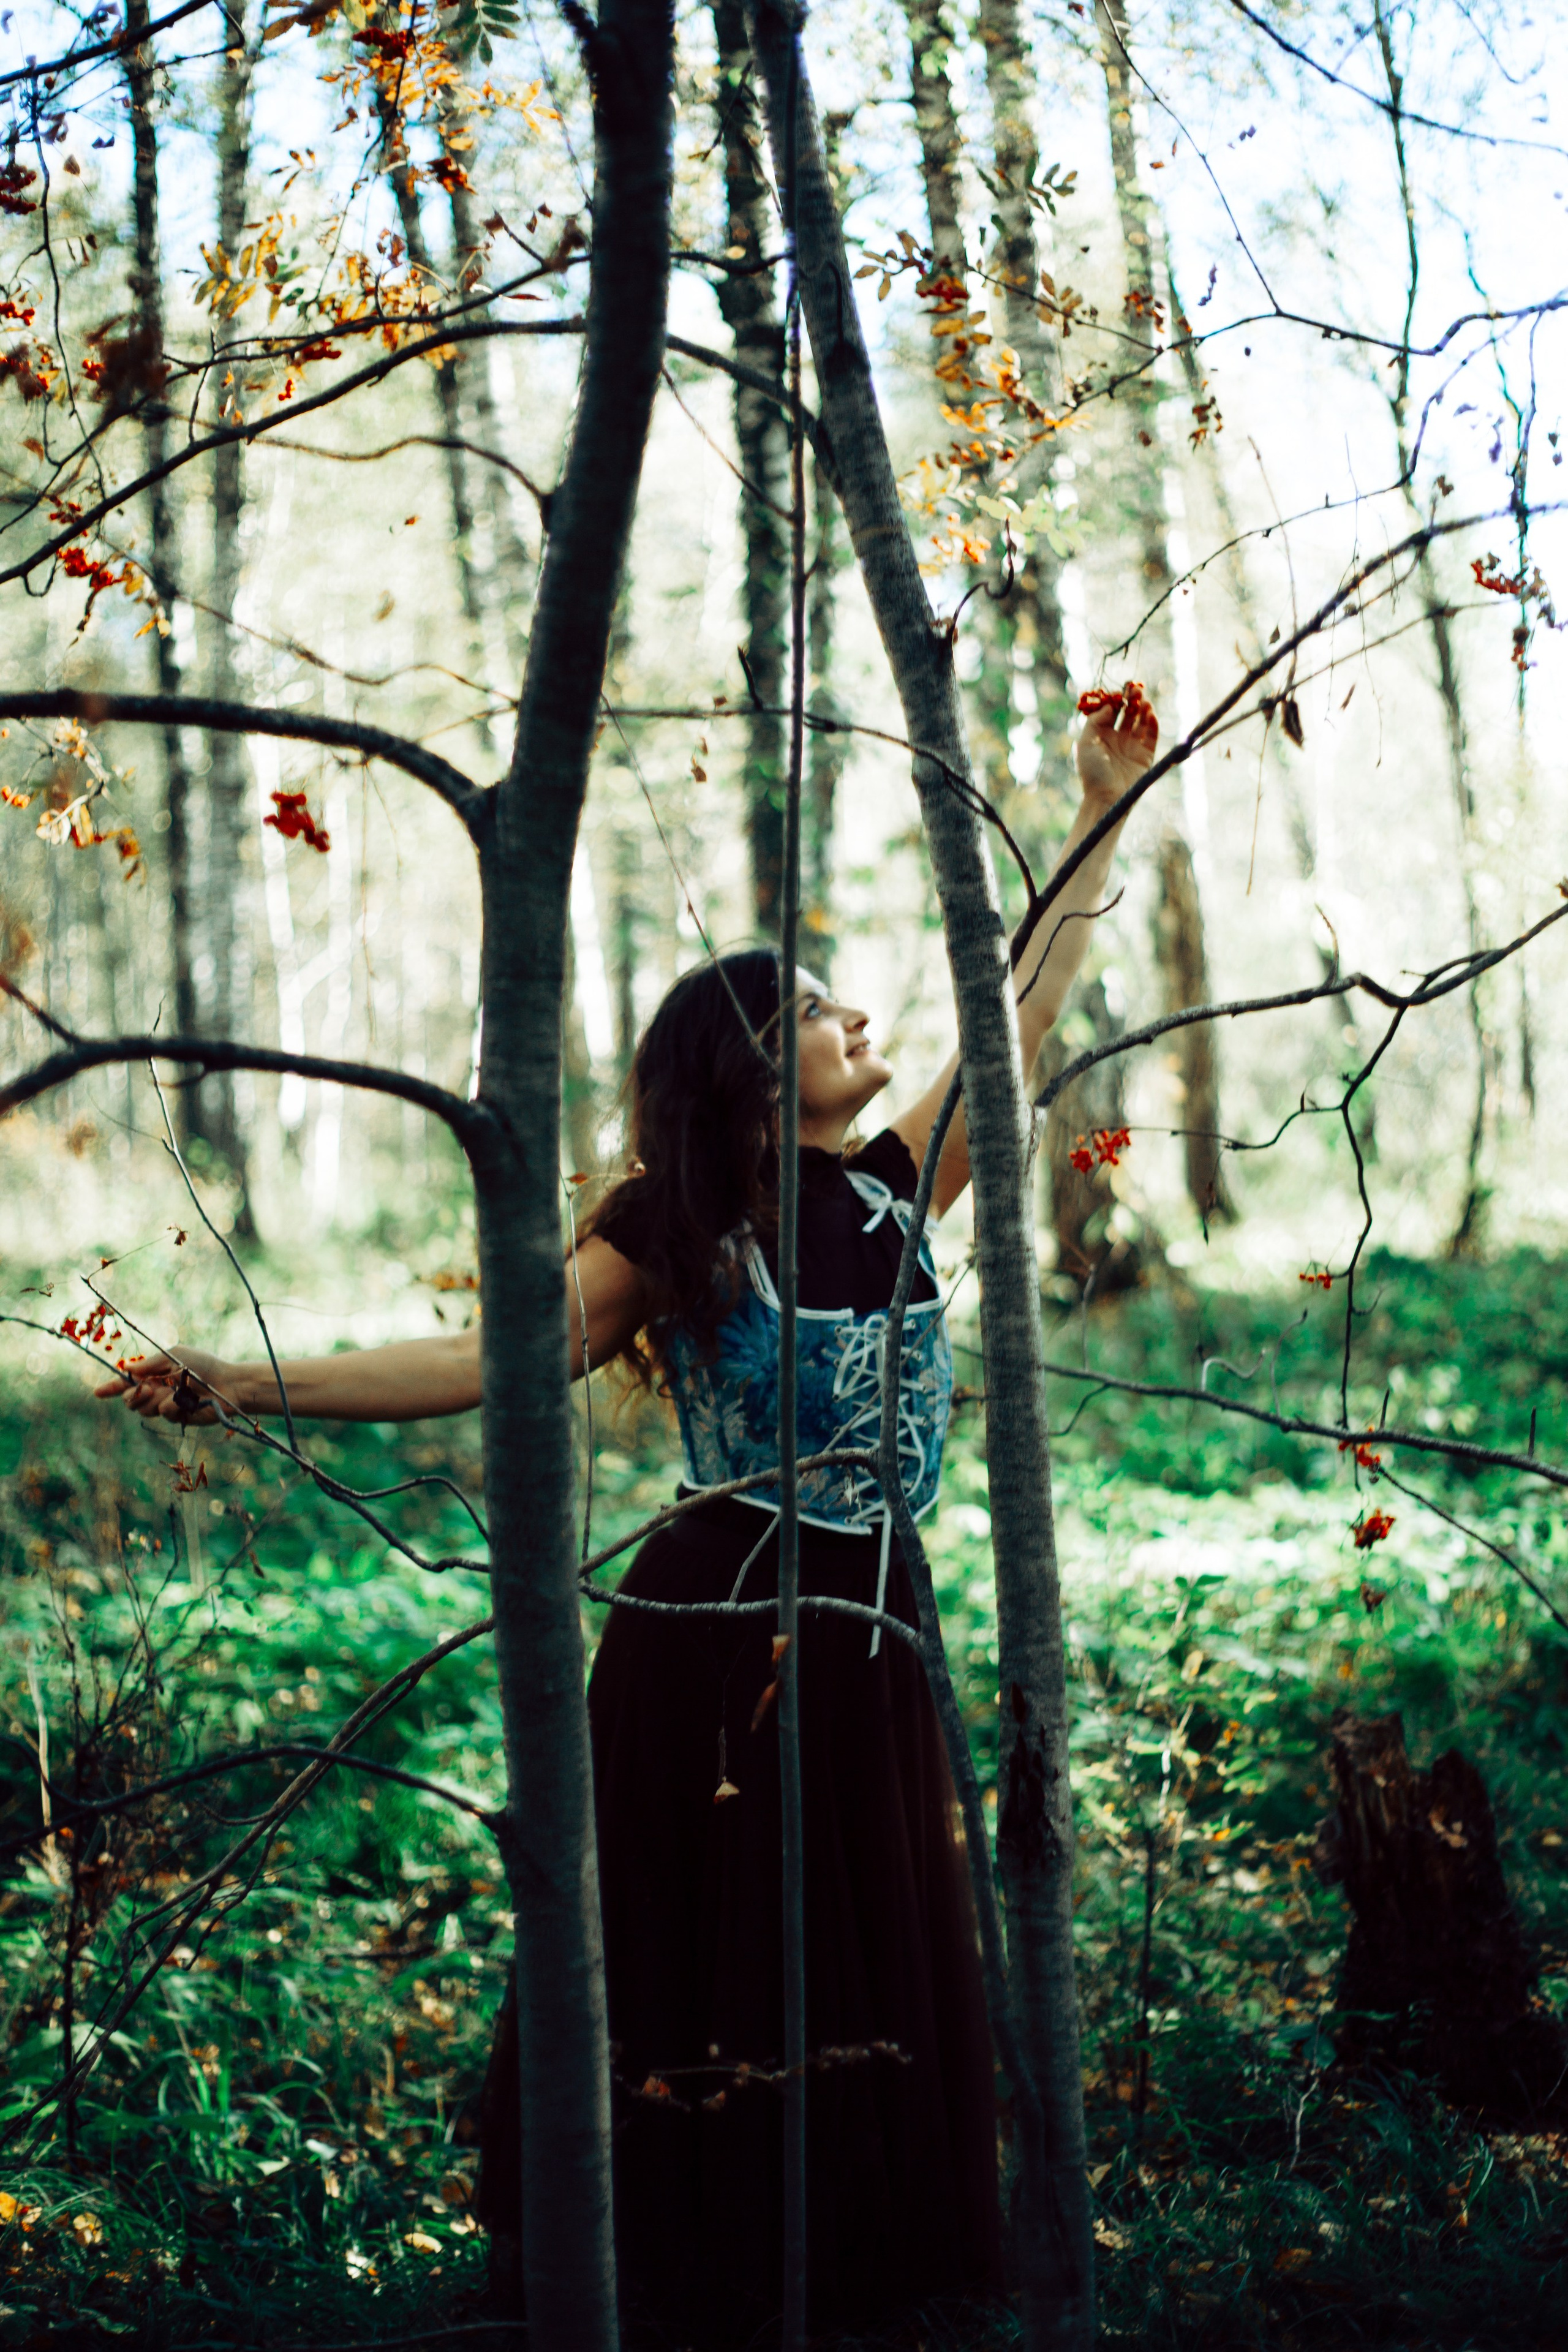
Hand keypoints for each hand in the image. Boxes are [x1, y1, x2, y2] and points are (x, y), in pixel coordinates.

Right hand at [95, 1347, 235, 1424]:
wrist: (228, 1384)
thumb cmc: (204, 1365)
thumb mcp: (175, 1356)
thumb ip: (150, 1364)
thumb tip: (126, 1369)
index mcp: (155, 1375)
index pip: (128, 1383)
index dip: (112, 1388)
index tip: (97, 1392)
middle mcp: (158, 1391)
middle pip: (130, 1400)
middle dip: (132, 1396)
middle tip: (146, 1390)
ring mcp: (167, 1405)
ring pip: (144, 1409)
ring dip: (156, 1399)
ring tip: (174, 1392)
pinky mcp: (178, 1418)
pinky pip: (164, 1413)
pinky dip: (173, 1405)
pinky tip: (186, 1401)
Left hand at [1076, 681, 1158, 808]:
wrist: (1106, 798)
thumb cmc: (1092, 772)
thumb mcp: (1085, 743)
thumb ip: (1095, 721)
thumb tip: (1109, 706)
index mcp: (1102, 734)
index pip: (1112, 711)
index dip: (1116, 699)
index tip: (1120, 690)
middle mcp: (1118, 738)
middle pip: (1128, 713)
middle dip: (1132, 700)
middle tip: (1136, 689)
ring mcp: (1133, 746)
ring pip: (1141, 721)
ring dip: (1143, 709)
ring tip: (1144, 701)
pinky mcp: (1146, 755)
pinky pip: (1152, 735)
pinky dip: (1153, 723)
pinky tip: (1150, 714)